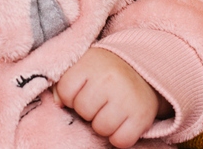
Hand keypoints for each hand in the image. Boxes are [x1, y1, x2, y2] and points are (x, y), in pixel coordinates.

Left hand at [56, 48, 170, 147]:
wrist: (144, 70)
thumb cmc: (106, 71)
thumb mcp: (84, 65)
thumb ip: (64, 81)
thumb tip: (58, 103)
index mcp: (91, 63)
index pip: (65, 91)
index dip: (70, 95)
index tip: (83, 90)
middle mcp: (109, 78)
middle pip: (83, 110)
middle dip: (88, 110)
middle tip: (99, 100)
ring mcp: (127, 97)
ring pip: (100, 128)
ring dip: (103, 124)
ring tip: (110, 110)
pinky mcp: (142, 116)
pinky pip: (120, 141)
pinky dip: (119, 137)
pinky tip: (122, 122)